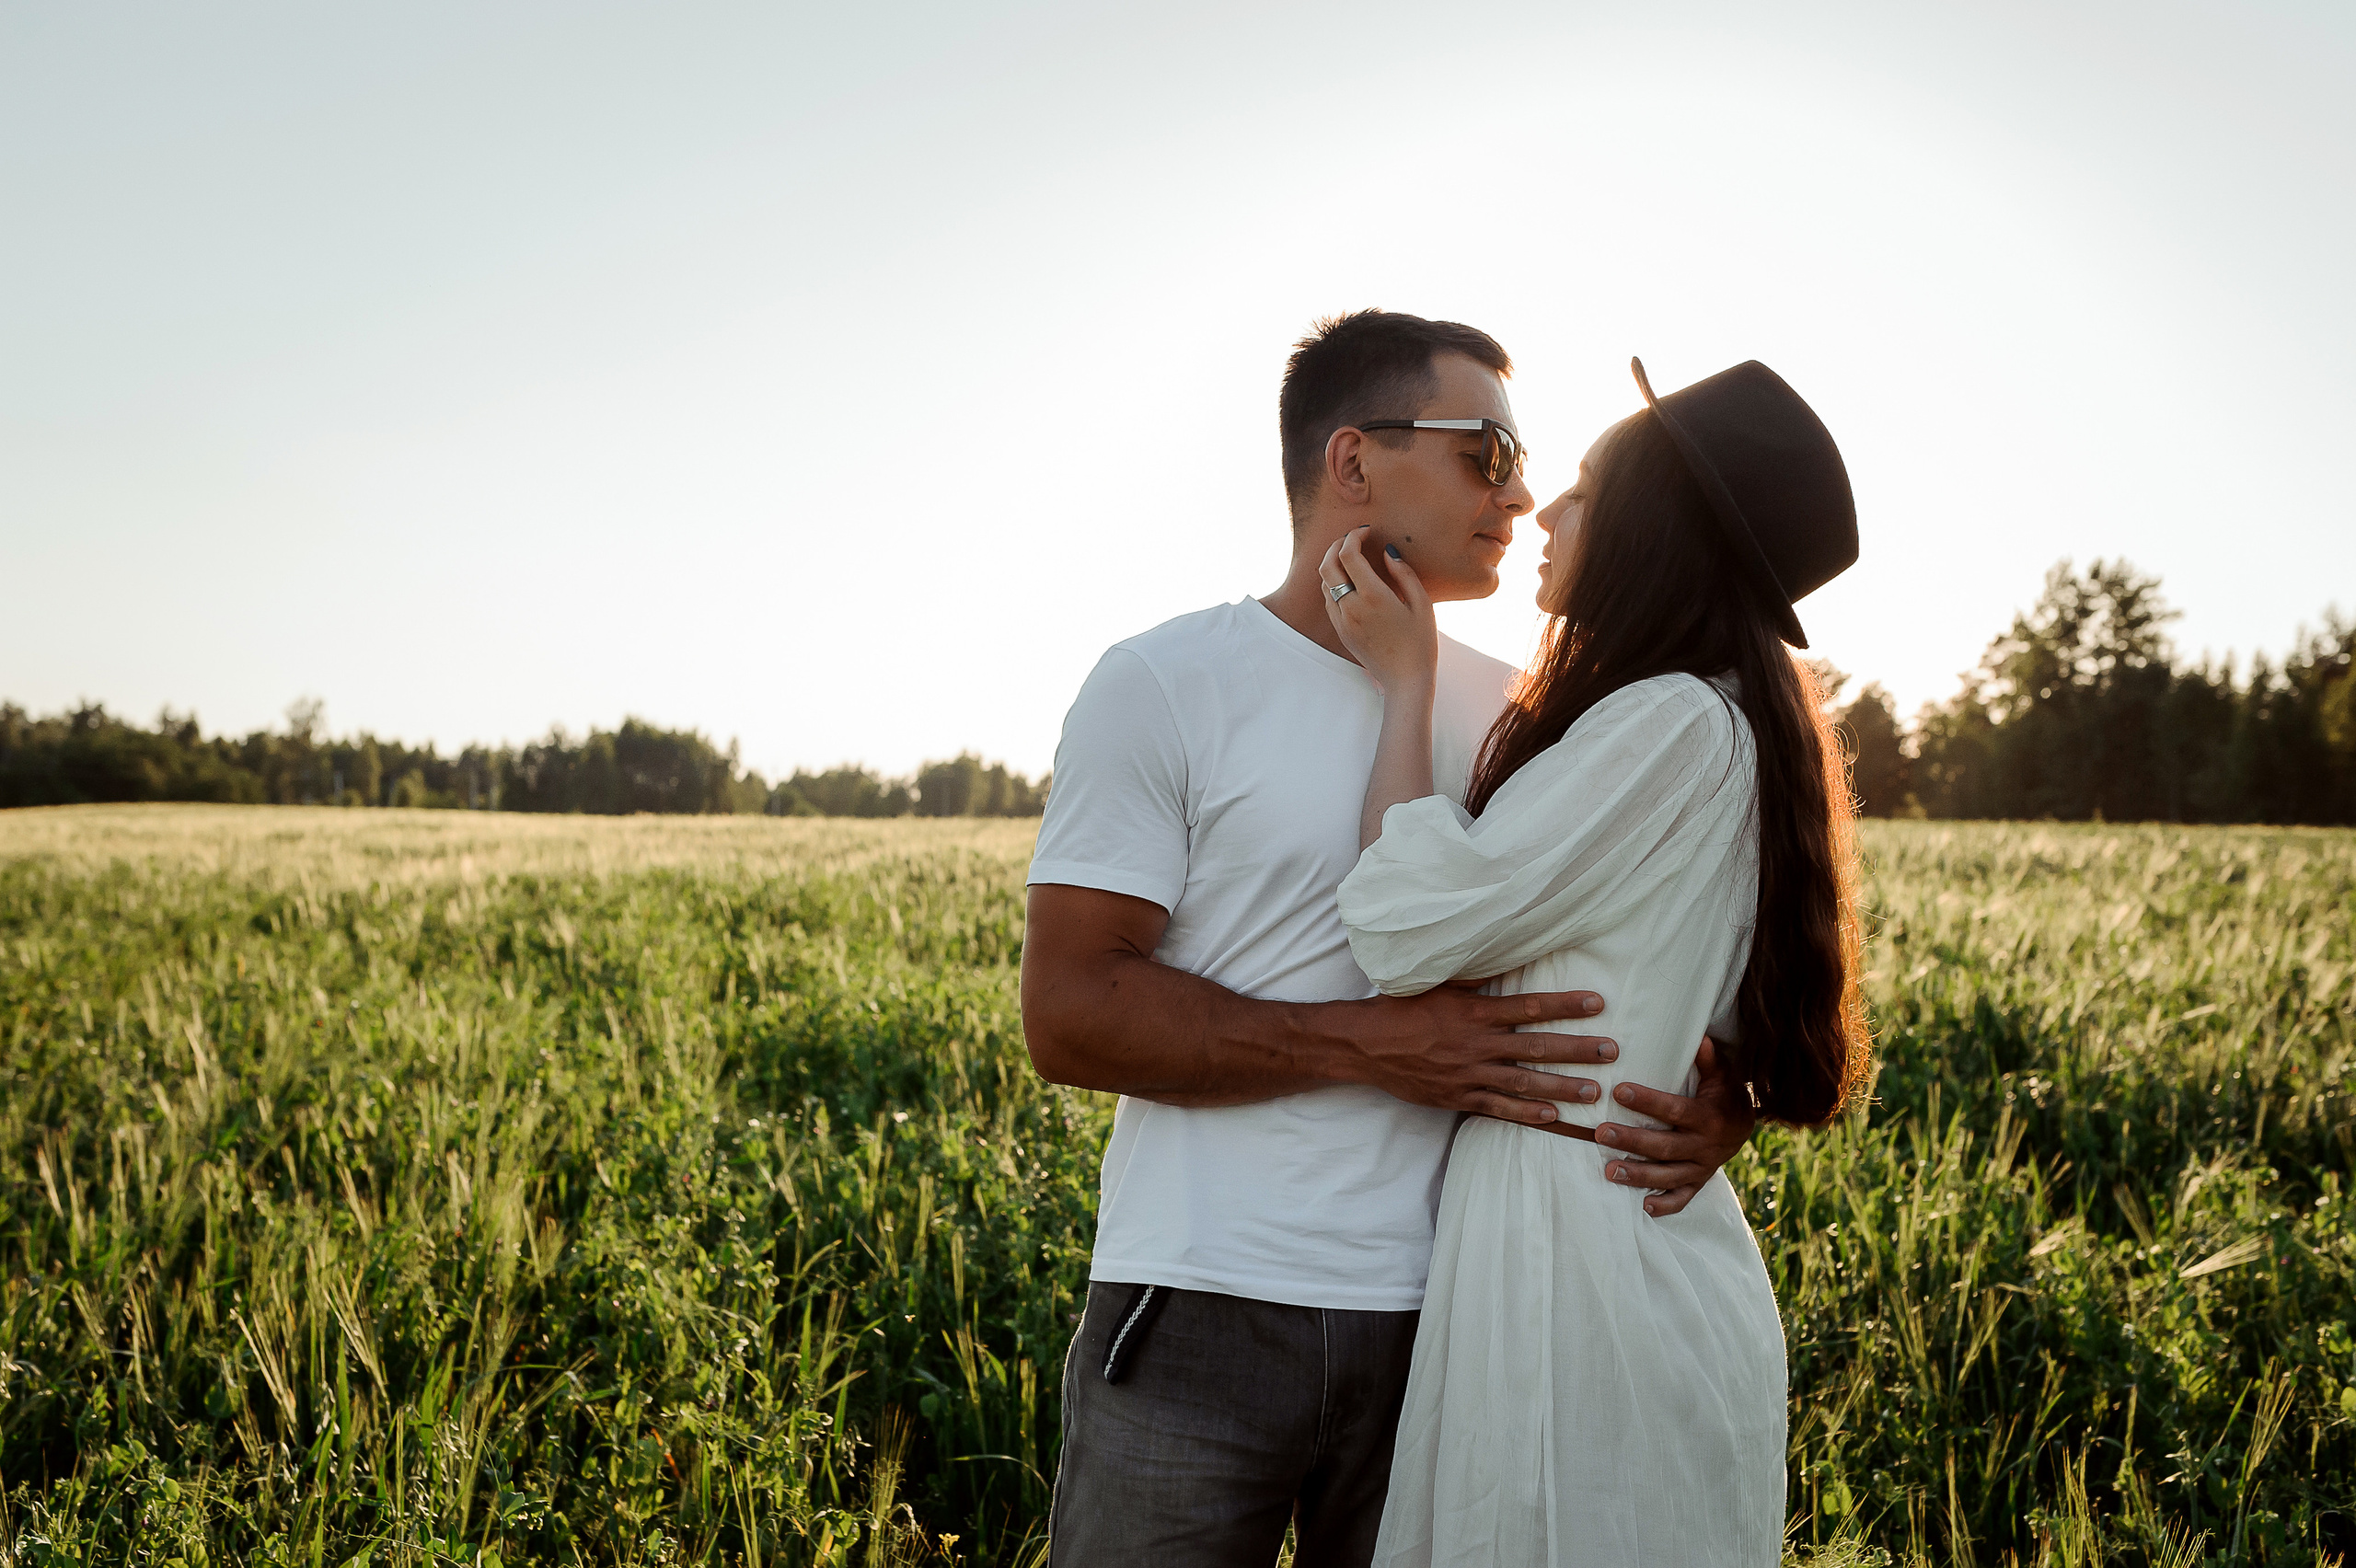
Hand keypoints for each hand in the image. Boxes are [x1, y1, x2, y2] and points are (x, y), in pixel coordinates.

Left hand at [1319, 526, 1435, 693]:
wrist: (1405, 680)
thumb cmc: (1421, 642)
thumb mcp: (1422, 603)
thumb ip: (1403, 573)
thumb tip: (1387, 551)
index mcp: (1373, 596)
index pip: (1348, 554)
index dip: (1353, 536)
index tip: (1366, 531)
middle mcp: (1351, 607)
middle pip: (1327, 565)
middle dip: (1336, 546)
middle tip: (1351, 539)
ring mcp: (1342, 621)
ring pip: (1324, 583)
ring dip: (1333, 565)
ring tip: (1350, 557)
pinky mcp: (1341, 632)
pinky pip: (1328, 601)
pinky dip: (1333, 584)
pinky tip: (1349, 582)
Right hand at [1337, 981, 1617, 1126]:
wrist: (1365, 1045)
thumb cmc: (1400, 1009)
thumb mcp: (1436, 984)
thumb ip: (1473, 977)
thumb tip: (1505, 961)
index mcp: (1474, 1012)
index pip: (1529, 1006)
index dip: (1564, 1004)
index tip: (1597, 1003)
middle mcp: (1476, 1044)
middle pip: (1536, 1046)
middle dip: (1578, 1049)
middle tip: (1612, 1051)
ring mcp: (1468, 1073)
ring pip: (1524, 1082)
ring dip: (1563, 1087)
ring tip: (1595, 1091)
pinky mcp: (1458, 1097)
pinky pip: (1498, 1107)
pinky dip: (1526, 1112)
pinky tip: (1554, 1117)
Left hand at [1592, 1036, 1758, 1216]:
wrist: (1744, 1126)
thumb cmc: (1723, 1094)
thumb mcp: (1722, 1074)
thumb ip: (1708, 1057)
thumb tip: (1700, 1033)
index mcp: (1708, 1117)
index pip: (1675, 1109)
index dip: (1648, 1101)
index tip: (1619, 1091)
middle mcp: (1705, 1146)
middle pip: (1665, 1147)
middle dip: (1632, 1141)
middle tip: (1600, 1133)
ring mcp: (1701, 1168)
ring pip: (1668, 1176)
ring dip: (1639, 1175)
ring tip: (1609, 1171)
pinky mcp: (1698, 1182)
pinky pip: (1683, 1199)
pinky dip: (1665, 1205)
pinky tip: (1643, 1207)